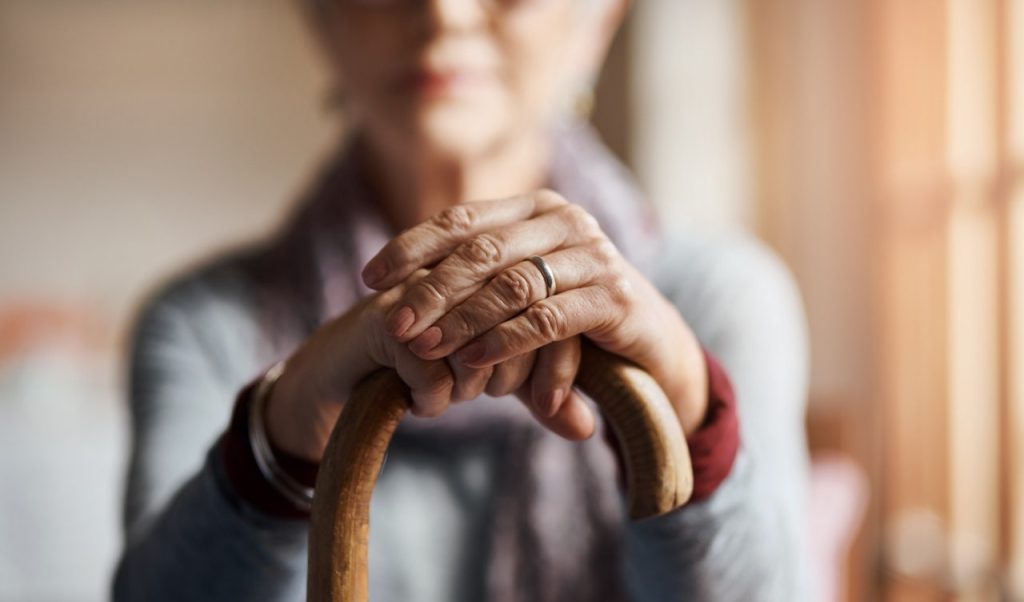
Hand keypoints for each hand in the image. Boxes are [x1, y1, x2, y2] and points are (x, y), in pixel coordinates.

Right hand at [263, 269, 592, 462]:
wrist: (343, 375)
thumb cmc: (429, 368)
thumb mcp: (498, 380)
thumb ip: (545, 396)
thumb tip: (588, 429)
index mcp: (497, 268)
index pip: (554, 308)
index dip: (558, 363)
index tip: (544, 402)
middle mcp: (462, 269)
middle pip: (521, 324)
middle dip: (513, 377)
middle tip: (487, 395)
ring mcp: (422, 289)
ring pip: (478, 347)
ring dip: (471, 386)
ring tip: (454, 397)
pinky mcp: (385, 320)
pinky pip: (432, 369)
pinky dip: (433, 399)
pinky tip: (424, 404)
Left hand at [361, 190, 709, 435]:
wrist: (652, 347)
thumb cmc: (573, 318)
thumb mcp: (520, 293)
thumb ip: (473, 284)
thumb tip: (391, 292)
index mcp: (537, 209)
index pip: (463, 219)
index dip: (412, 246)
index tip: (370, 278)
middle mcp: (566, 221)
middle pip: (482, 251)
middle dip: (430, 289)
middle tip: (393, 323)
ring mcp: (594, 255)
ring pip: (512, 284)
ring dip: (462, 319)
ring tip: (425, 347)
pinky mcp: (614, 297)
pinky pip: (547, 318)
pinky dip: (505, 340)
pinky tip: (472, 360)